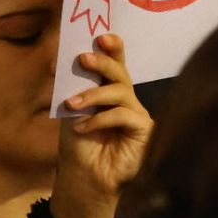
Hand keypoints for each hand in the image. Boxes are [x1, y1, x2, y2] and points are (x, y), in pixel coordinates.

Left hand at [49, 33, 152, 217]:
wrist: (85, 180)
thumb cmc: (79, 147)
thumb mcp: (74, 112)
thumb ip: (78, 87)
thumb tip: (73, 58)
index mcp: (111, 92)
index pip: (115, 64)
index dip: (113, 48)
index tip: (101, 36)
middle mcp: (127, 100)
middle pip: (121, 73)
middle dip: (103, 62)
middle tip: (82, 58)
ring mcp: (138, 114)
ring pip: (121, 91)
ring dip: (93, 94)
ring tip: (72, 105)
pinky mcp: (144, 130)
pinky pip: (124, 114)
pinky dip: (100, 118)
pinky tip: (83, 128)